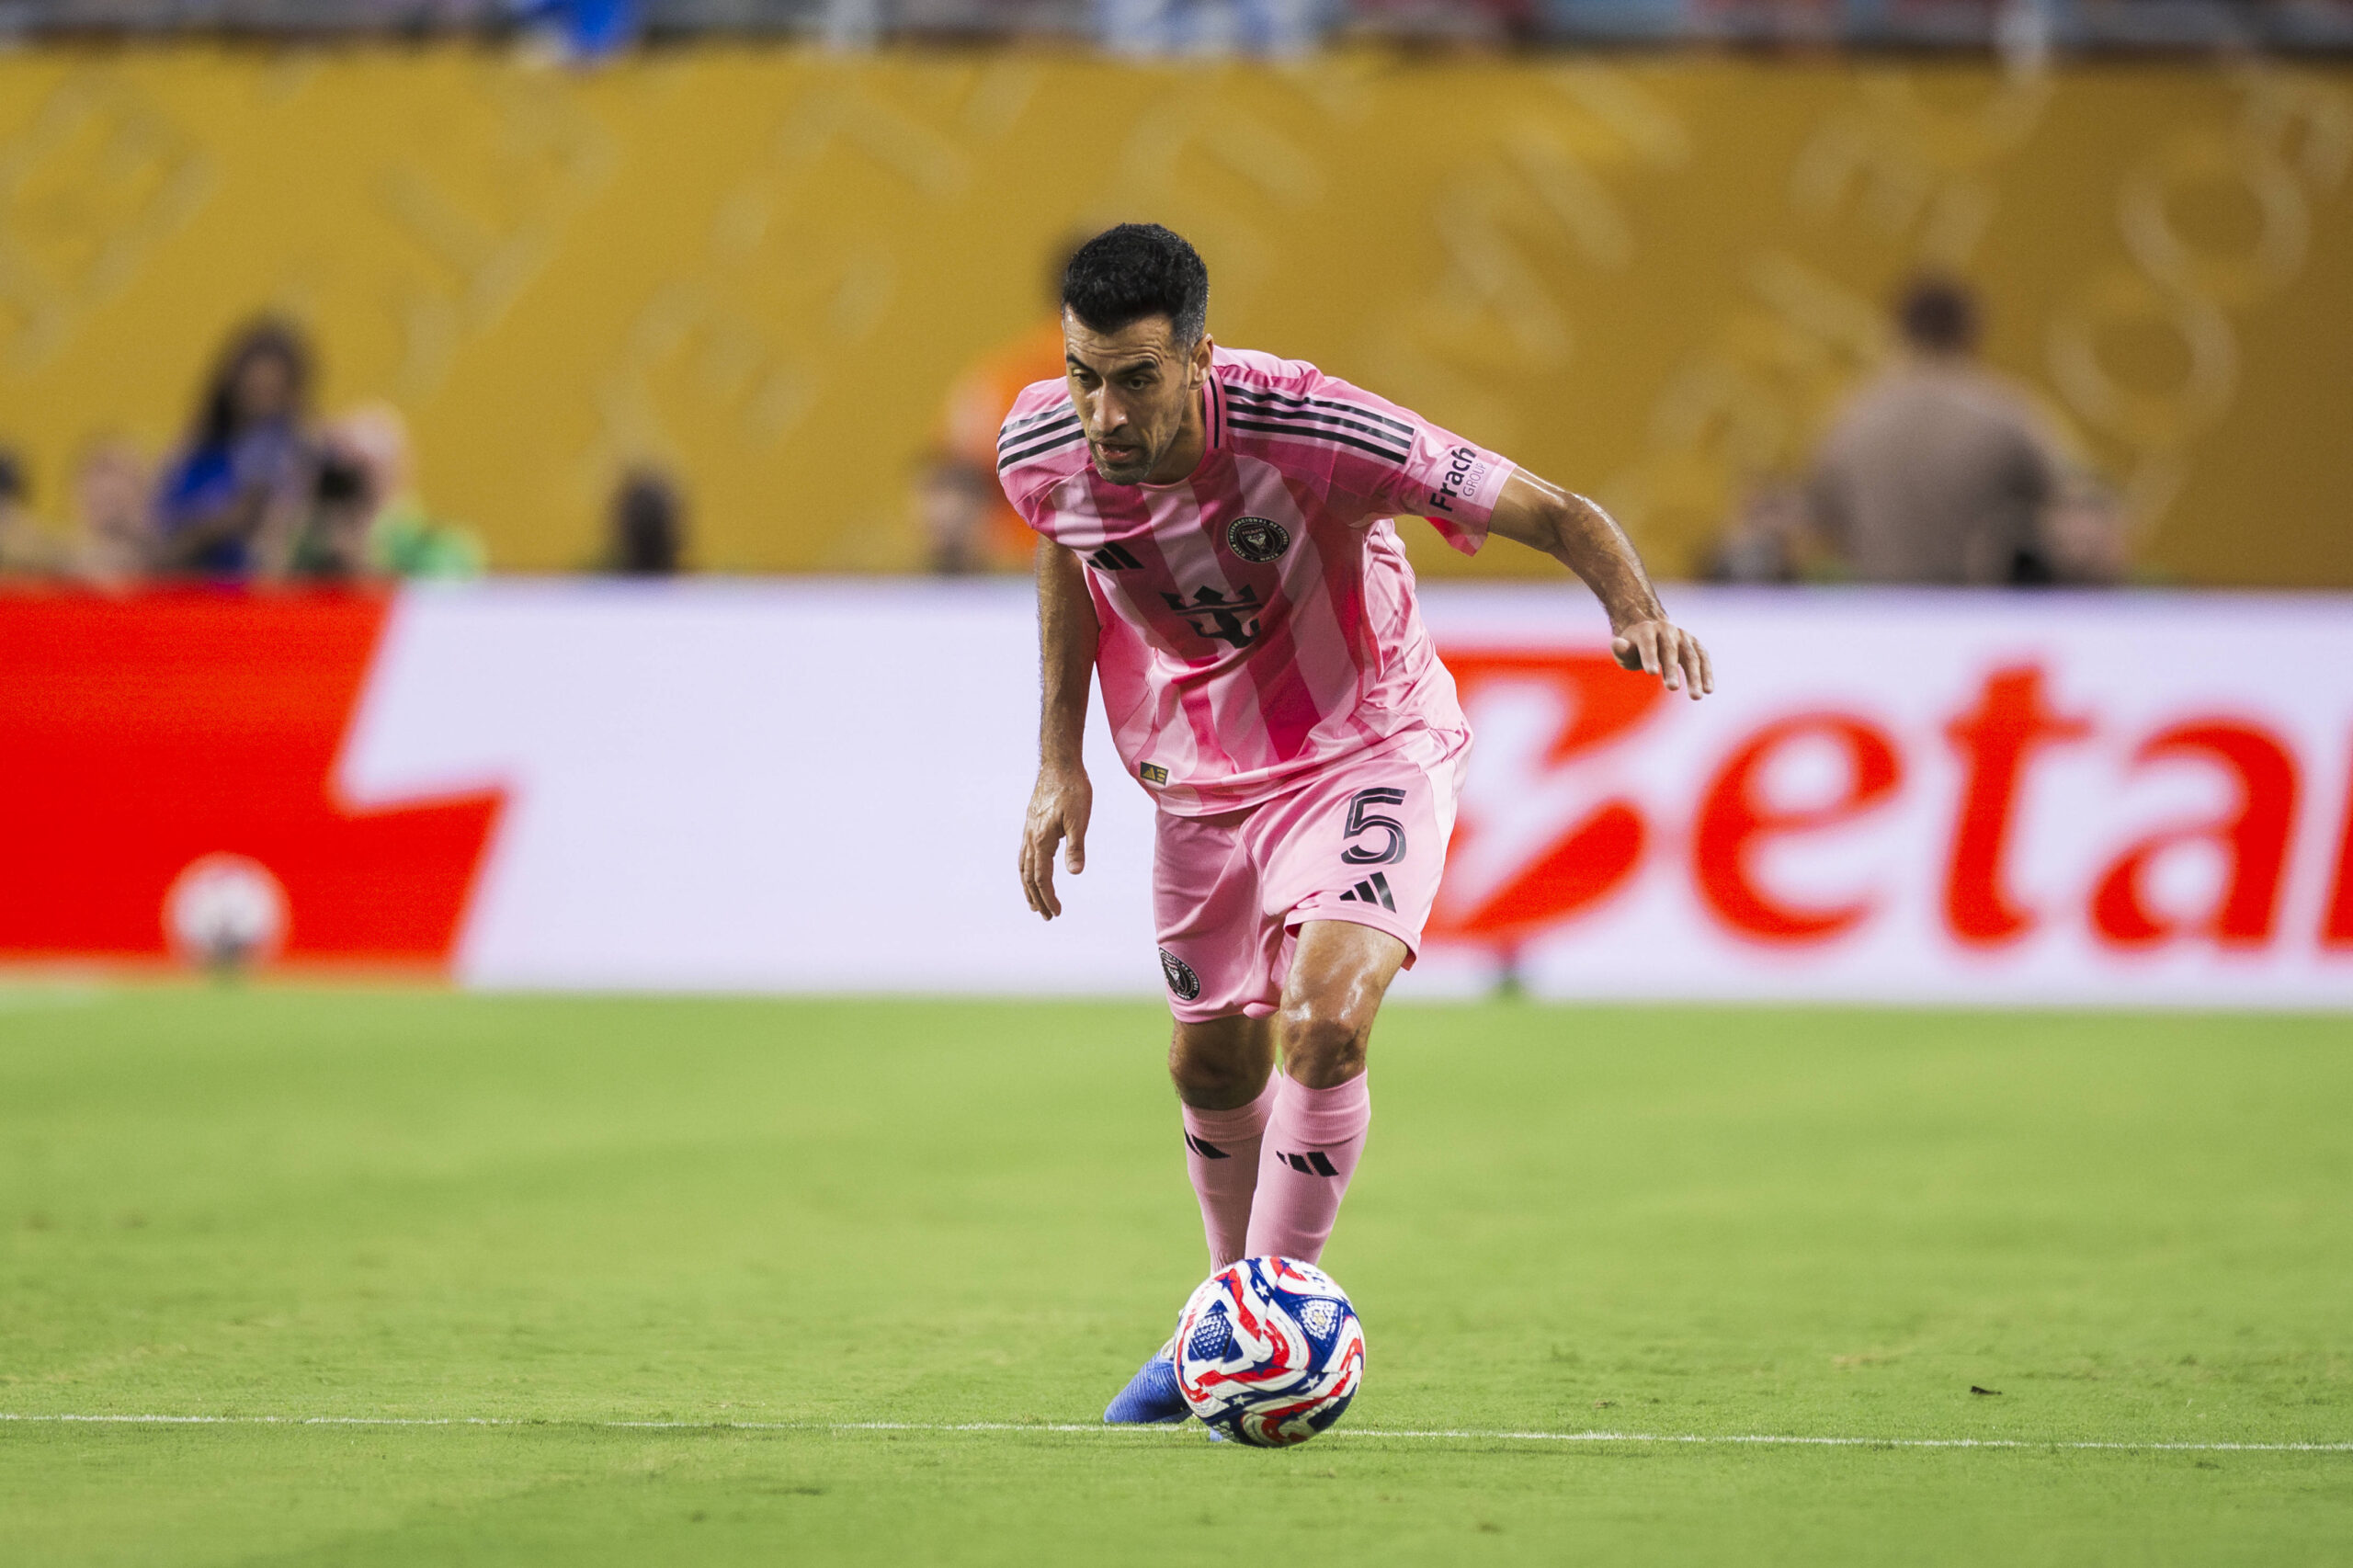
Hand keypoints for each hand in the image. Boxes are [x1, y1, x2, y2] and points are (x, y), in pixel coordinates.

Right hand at [1019, 762, 1092, 919]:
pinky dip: (1026, 870)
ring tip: (1033, 903)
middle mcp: (1030, 838)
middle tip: (1046, 917)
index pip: (1042, 878)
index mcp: (1041, 840)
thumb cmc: (1073, 789)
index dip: (1048, 897)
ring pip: (1023, 866)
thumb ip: (1076, 847)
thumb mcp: (1079, 819)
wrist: (1059, 764)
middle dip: (1036, 899)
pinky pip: (1024, 854)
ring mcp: (1028, 831)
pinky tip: (1032, 872)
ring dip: (1028, 887)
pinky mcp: (1031, 824)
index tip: (1056, 913)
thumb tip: (1074, 873)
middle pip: (1029, 876)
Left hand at [1612, 619, 1713, 698]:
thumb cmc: (1633, 647)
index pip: (1648, 644)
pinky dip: (1707, 674)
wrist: (1650, 631)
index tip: (1651, 673)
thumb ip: (1621, 649)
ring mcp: (1683, 636)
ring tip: (1696, 697)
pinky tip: (1708, 690)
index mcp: (1646, 630)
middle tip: (1672, 688)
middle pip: (1670, 650)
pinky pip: (1703, 658)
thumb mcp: (1623, 649)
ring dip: (1695, 676)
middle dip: (1672, 669)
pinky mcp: (1695, 644)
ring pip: (1691, 656)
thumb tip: (1619, 644)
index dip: (1649, 657)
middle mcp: (1667, 630)